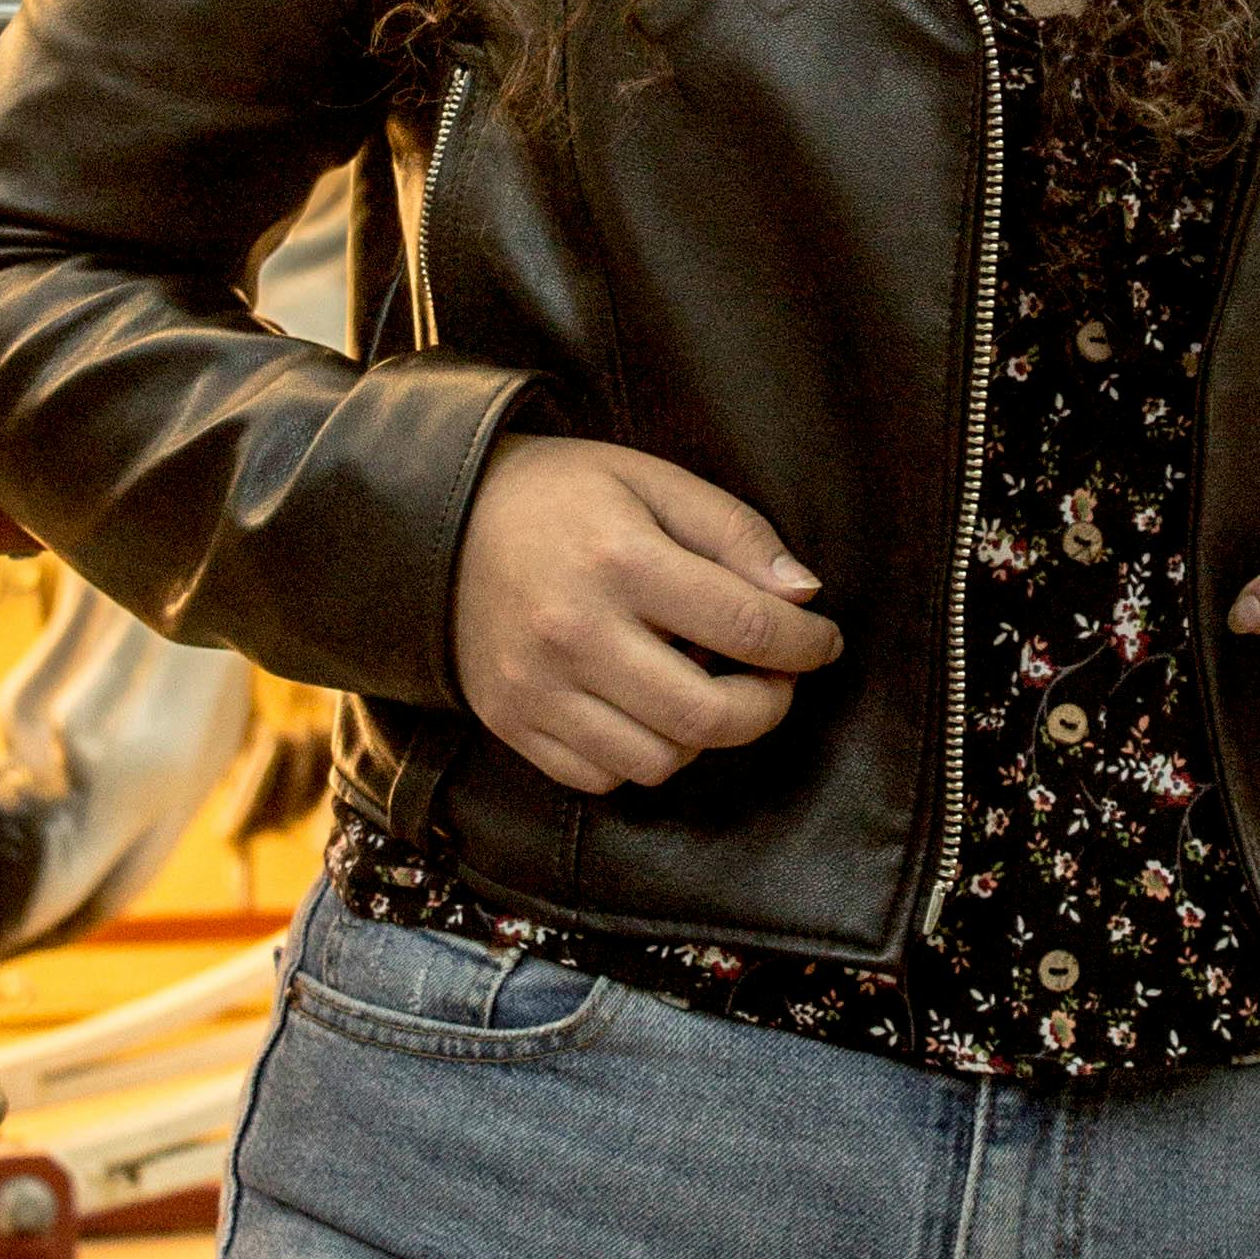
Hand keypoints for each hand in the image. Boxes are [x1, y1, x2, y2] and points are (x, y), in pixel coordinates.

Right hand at [452, 434, 842, 797]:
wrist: (438, 518)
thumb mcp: (652, 480)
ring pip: (659, 762)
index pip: (747, 627)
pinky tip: (647, 707)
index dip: (806, 643)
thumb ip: (735, 534)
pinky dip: (642, 756)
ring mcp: (537, 687)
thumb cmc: (561, 494)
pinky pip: (602, 778)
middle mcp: (575, 632)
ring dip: (704, 737)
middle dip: (769, 707)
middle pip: (708, 717)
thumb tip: (804, 596)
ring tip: (706, 688)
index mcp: (619, 559)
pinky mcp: (511, 722)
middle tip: (777, 680)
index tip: (821, 640)